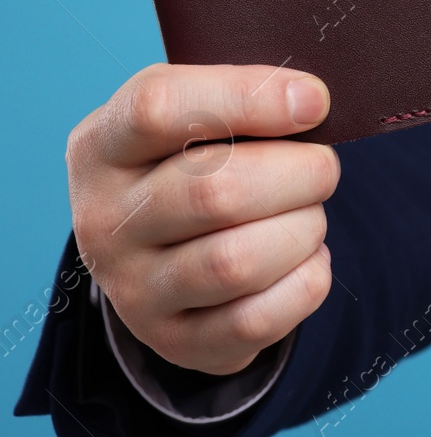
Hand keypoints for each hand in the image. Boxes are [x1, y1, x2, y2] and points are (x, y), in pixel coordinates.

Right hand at [66, 63, 339, 374]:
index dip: (250, 98)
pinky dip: (305, 281)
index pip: (158, 109)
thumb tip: (310, 101)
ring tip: (309, 214)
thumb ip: (245, 95)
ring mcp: (132, 290)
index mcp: (102, 146)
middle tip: (322, 168)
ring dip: (304, 229)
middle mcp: (103, 222)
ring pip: (238, 262)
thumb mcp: (198, 114)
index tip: (314, 102)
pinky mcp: (174, 341)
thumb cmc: (197, 160)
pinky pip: (258, 319)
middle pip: (216, 192)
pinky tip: (305, 258)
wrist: (164, 249)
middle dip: (300, 174)